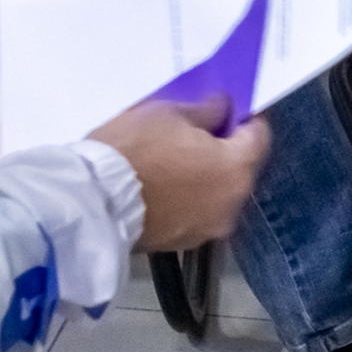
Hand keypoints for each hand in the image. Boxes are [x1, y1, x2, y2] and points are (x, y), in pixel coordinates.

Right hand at [88, 96, 271, 251]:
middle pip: (240, 168)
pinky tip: (164, 185)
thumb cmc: (133, 151)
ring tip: (175, 159)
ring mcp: (207, 229)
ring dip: (206, 176)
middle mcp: (232, 205)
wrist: (91, 205)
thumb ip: (206, 110)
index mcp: (236, 170)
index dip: (246, 118)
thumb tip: (222, 108)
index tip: (230, 107)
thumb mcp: (168, 113)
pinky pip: (196, 212)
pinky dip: (188, 198)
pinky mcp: (182, 243)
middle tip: (198, 131)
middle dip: (225, 149)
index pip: (260, 137)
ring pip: (218, 193)